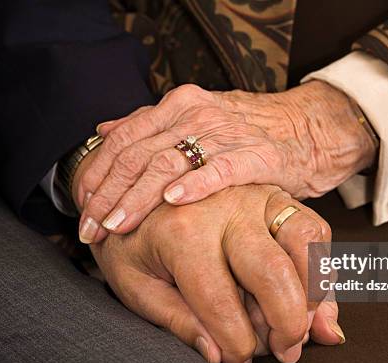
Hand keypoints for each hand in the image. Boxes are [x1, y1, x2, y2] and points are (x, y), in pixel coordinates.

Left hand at [76, 81, 375, 242]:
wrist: (305, 129)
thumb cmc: (246, 134)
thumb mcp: (195, 121)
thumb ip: (150, 125)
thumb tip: (104, 129)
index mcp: (176, 106)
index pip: (122, 139)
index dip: (97, 175)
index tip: (82, 208)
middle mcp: (194, 114)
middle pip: (137, 154)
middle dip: (108, 195)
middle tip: (91, 230)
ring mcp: (224, 133)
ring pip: (168, 163)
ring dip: (137, 197)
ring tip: (117, 225)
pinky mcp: (254, 154)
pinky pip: (219, 169)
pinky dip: (194, 185)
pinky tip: (173, 202)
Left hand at [88, 183, 343, 362]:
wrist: (137, 191)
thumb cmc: (135, 243)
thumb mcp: (134, 285)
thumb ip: (176, 320)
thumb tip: (219, 356)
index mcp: (180, 231)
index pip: (219, 299)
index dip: (236, 342)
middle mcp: (223, 207)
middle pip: (272, 271)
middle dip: (286, 323)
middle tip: (285, 352)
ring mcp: (254, 195)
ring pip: (303, 241)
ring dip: (313, 293)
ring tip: (304, 327)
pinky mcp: (274, 194)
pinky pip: (312, 226)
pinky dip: (323, 265)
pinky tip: (315, 297)